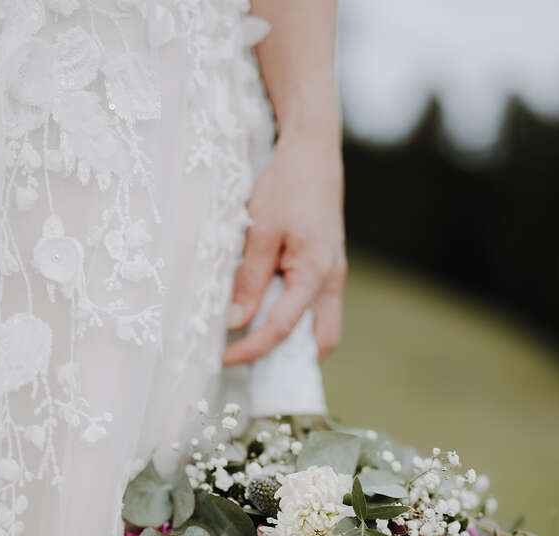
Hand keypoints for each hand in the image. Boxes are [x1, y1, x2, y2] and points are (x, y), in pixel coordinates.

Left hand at [222, 133, 345, 365]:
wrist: (313, 152)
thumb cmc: (287, 184)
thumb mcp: (259, 230)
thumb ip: (248, 280)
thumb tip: (234, 322)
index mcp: (315, 273)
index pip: (282, 328)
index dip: (251, 349)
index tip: (224, 359)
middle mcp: (332, 280)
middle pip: (322, 342)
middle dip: (291, 357)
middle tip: (251, 353)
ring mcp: (334, 275)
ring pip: (322, 326)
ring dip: (295, 337)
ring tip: (256, 332)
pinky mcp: (329, 267)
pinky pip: (316, 307)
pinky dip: (295, 316)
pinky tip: (267, 307)